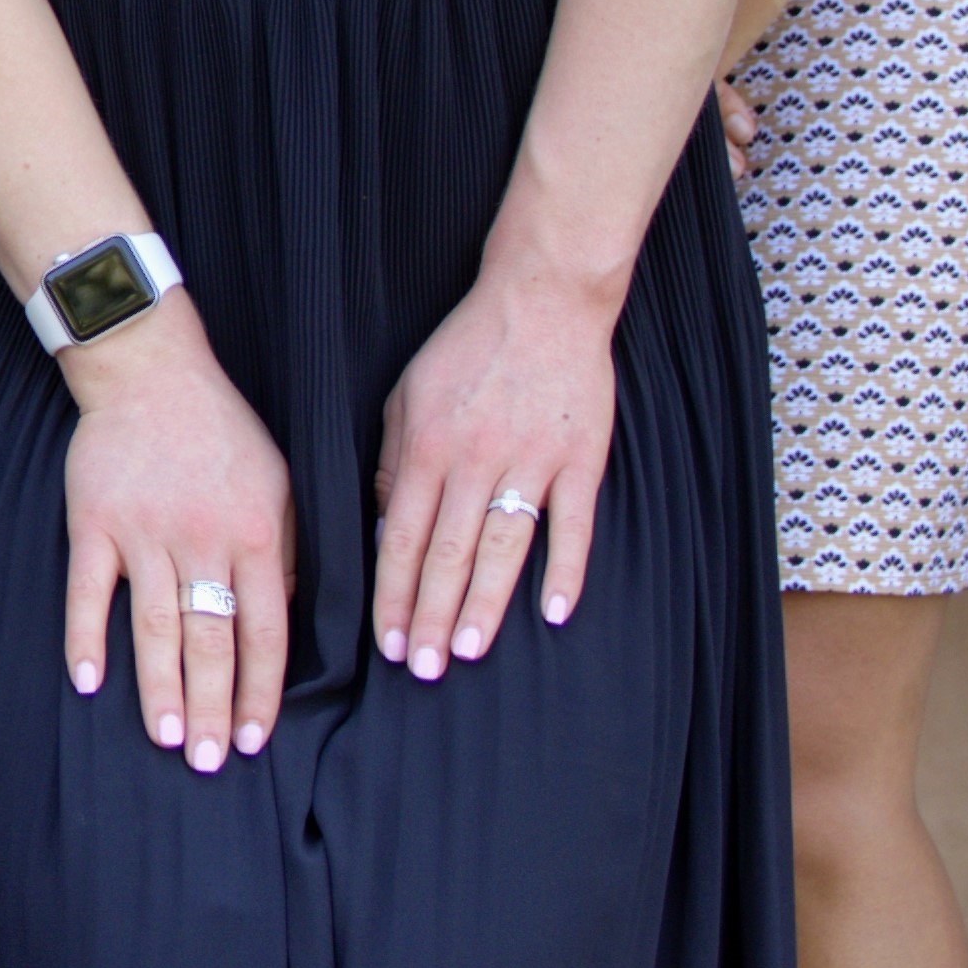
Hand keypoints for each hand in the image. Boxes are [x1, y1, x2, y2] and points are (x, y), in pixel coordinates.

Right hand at [58, 305, 293, 770]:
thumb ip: (282, 551)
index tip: (254, 738)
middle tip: (208, 763)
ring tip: (165, 739)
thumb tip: (284, 616)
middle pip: (211, 641)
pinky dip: (85, 637)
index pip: (265, 631)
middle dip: (211, 708)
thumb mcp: (278, 483)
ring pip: (154, 626)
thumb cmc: (222, 430)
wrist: (152, 372)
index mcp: (254, 535)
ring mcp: (144, 534)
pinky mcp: (95, 523)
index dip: (260, 690)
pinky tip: (88, 681)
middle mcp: (202, 541)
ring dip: (160, 687)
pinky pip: (88, 591)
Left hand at [374, 257, 613, 679]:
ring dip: (486, 604)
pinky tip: (556, 613)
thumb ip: (395, 461)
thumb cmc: (466, 348)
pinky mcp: (581, 458)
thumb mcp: (408, 395)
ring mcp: (532, 460)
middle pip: (449, 552)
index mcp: (427, 446)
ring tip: (470, 652)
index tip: (388, 641)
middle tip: (423, 668)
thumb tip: (387, 527)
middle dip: (432, 616)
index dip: (394, 593)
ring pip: (503, 546)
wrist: (542, 299)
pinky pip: (574, 524)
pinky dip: (566, 569)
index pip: (402, 537)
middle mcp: (476, 459)